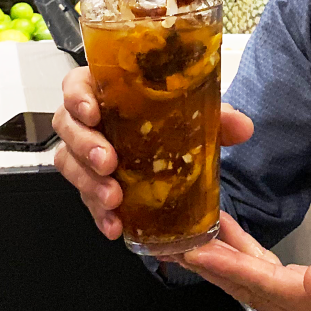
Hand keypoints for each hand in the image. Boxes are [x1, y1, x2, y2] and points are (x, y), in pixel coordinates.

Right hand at [52, 66, 254, 238]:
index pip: (76, 85)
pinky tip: (115, 225)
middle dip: (85, 146)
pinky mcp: (92, 183)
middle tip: (109, 162)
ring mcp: (86, 153)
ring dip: (89, 183)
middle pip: (68, 127)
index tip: (92, 112)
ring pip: (70, 164)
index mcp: (106, 91)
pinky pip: (86, 197)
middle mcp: (89, 120)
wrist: (173, 150)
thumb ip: (219, 117)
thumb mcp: (196, 114)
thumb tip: (243, 127)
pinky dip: (99, 214)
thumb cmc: (171, 119)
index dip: (77, 97)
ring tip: (113, 199)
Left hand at [172, 213, 310, 310]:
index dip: (230, 266)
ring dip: (217, 257)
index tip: (199, 250)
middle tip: (173, 243)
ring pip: (245, 278)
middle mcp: (296, 309)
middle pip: (242, 285)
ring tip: (189, 233)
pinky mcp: (297, 288)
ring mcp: (294, 301)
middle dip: (207, 264)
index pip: (262, 285)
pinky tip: (227, 230)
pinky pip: (259, 268)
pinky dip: (239, 250)